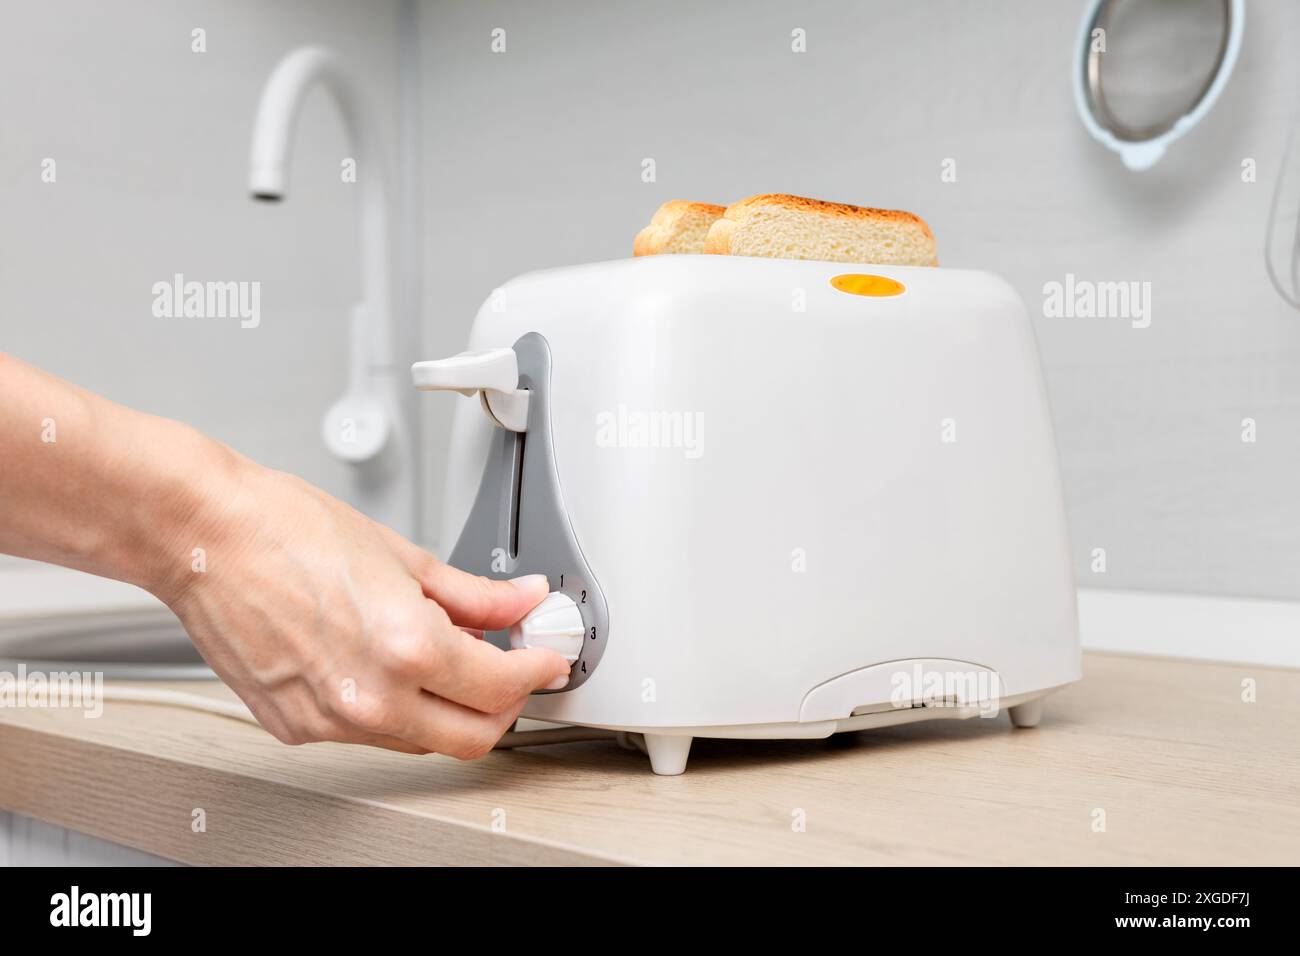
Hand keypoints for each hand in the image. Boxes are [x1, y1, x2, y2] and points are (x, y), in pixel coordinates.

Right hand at [153, 463, 570, 757]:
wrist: (203, 536)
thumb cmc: (286, 530)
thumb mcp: (403, 556)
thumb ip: (474, 594)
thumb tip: (520, 602)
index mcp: (406, 650)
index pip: (501, 688)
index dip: (535, 671)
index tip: (544, 658)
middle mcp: (369, 698)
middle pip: (471, 737)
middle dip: (504, 706)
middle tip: (511, 667)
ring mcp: (328, 722)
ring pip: (418, 739)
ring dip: (447, 709)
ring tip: (446, 656)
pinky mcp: (294, 728)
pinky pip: (366, 734)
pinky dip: (392, 707)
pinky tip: (386, 663)